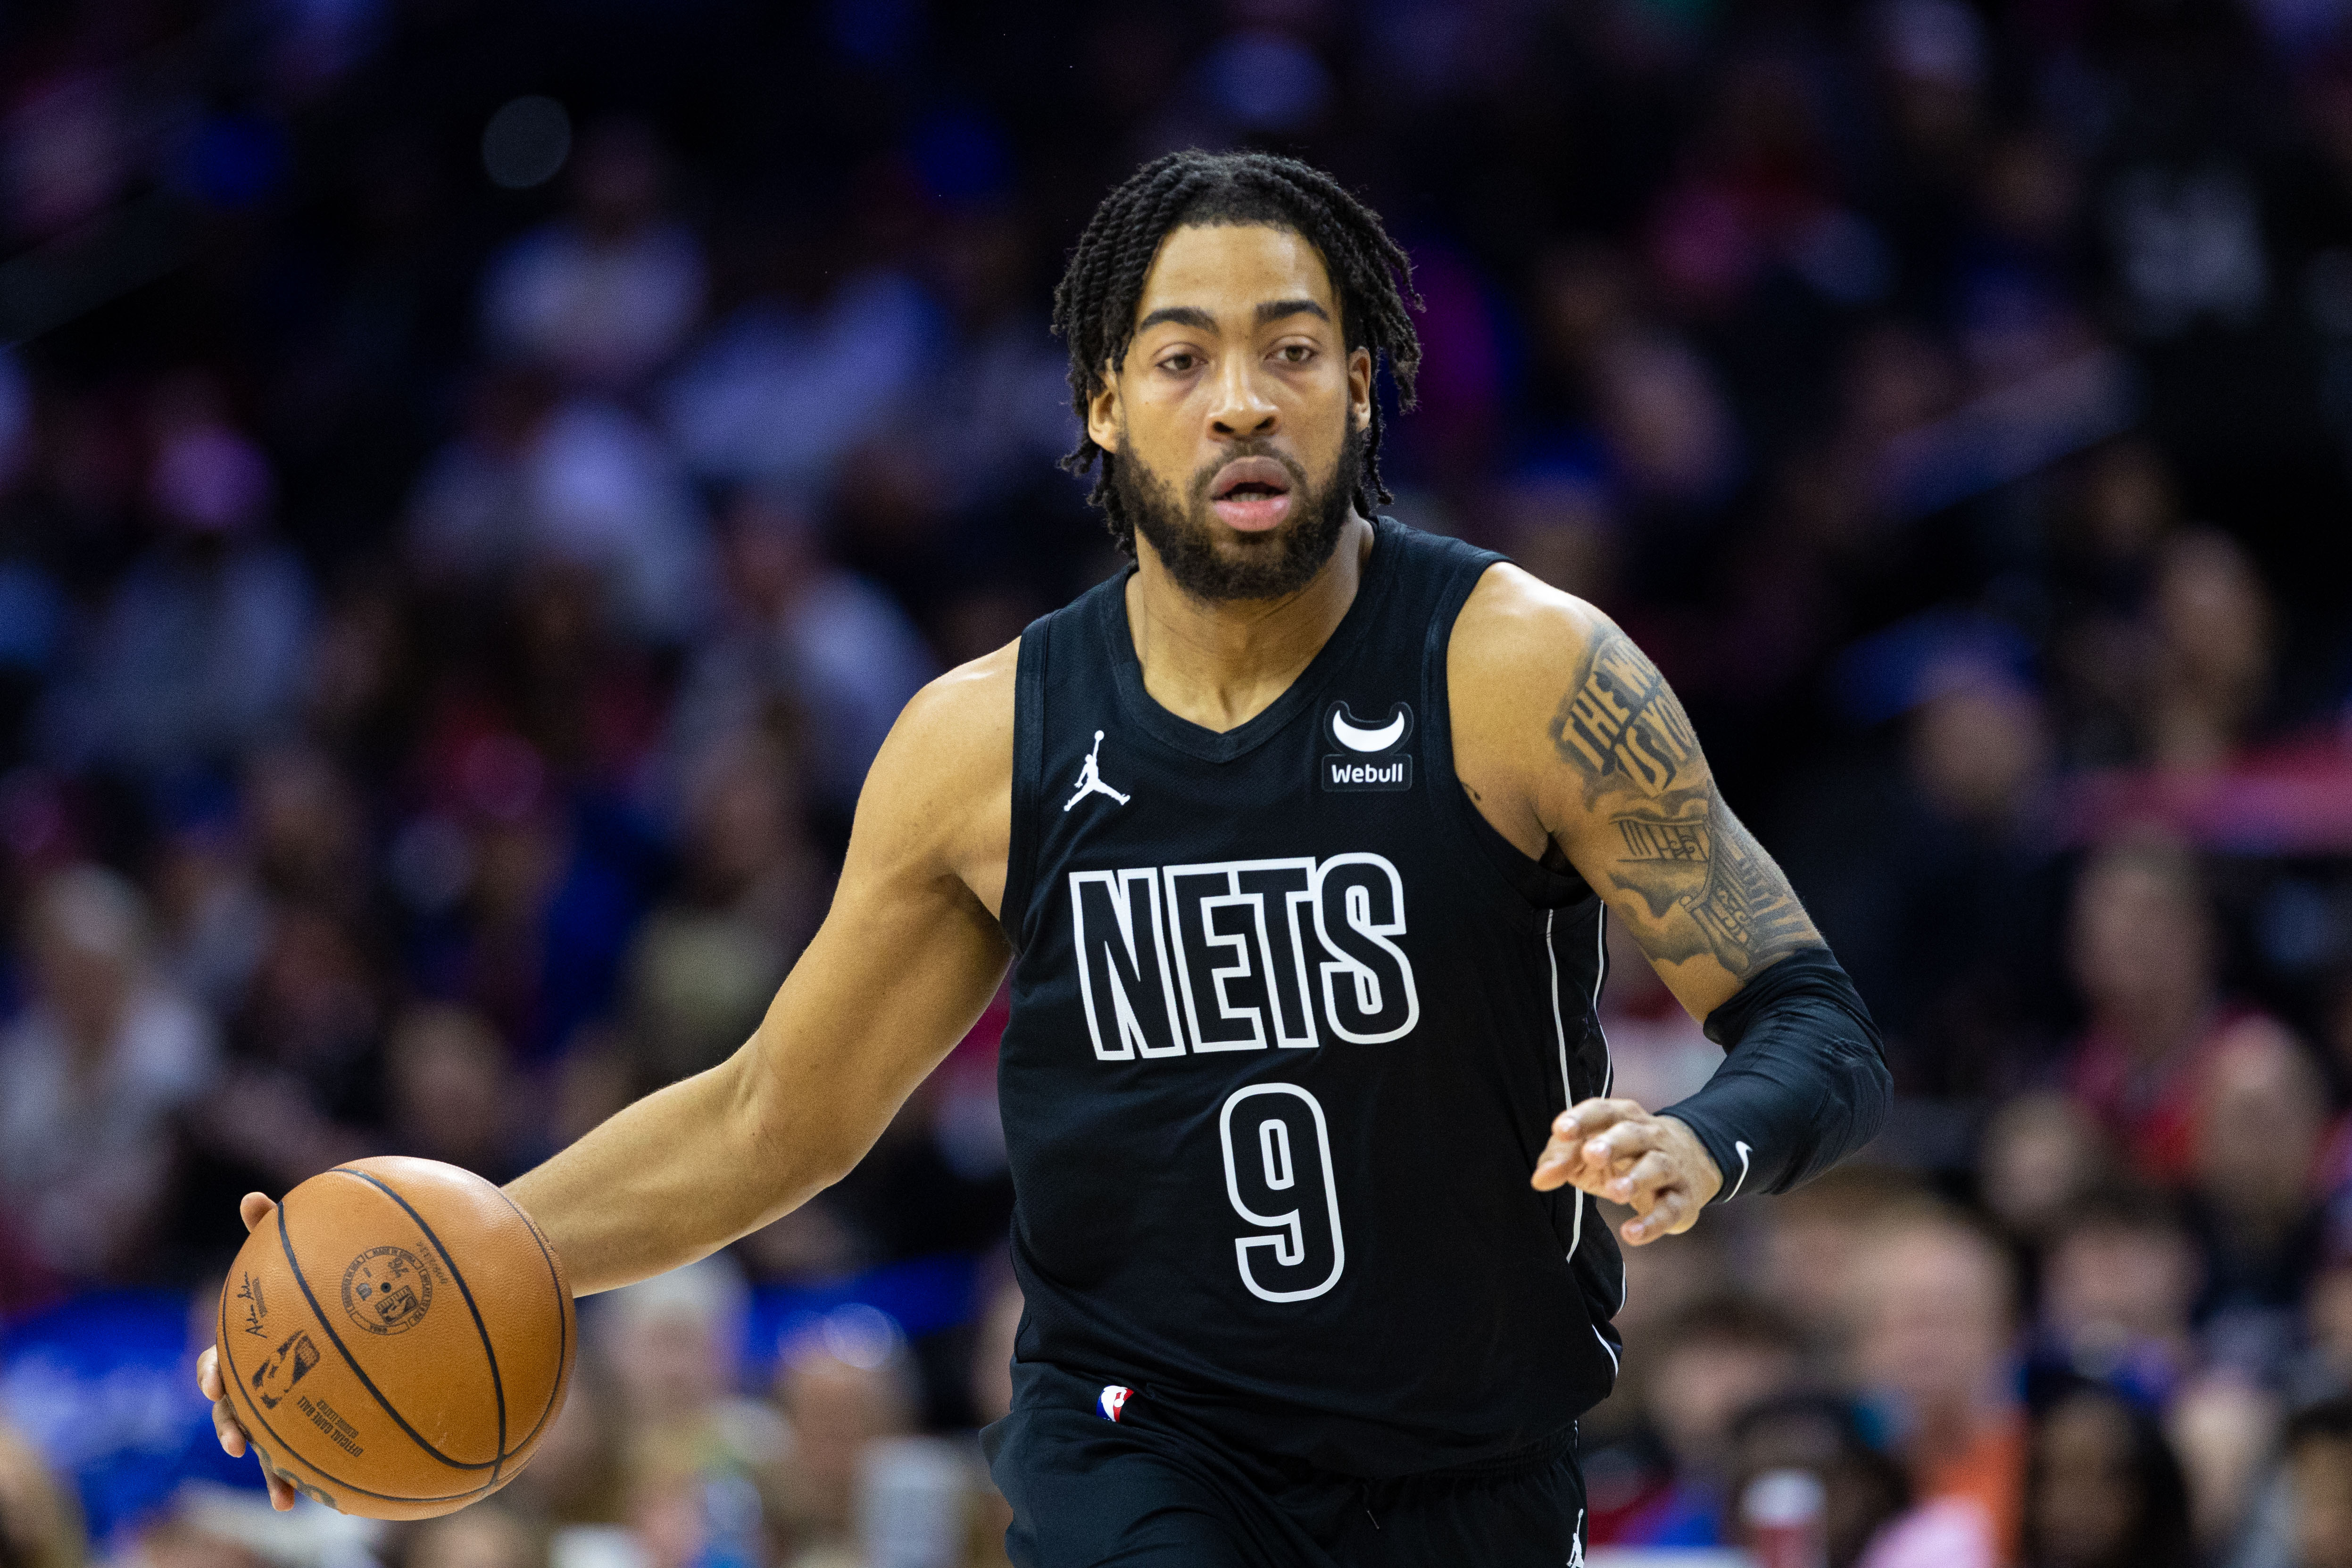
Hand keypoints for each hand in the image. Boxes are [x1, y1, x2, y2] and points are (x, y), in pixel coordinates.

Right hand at [197, 1192, 296, 1511]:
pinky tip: (319, 1502)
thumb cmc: (321, 1281)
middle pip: (234, 1410)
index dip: (212, 1372)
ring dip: (269, 1469)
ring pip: (269, 1443)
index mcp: (252, 1347)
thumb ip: (275, 1232)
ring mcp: (287, 1409)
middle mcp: (262, 1383)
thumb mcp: (301, 1255)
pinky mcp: (315, 1429)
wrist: (368, 1310)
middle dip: (231, 1425)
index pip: (219, 1362)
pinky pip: (308, 1458)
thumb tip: (251, 1197)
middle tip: (236, 1438)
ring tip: (281, 1491)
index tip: (215, 1380)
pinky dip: (306, 1479)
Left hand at [1530, 1098, 1722, 1245]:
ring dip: (1636, 1179)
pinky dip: (1653, 1223)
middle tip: (1591, 1155)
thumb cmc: (1622, 1156)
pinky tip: (1632, 1233)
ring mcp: (1670, 1166)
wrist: (1690, 1164)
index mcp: (1622, 1118)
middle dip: (1612, 1143)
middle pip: (1632, 1135)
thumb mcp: (1588, 1152)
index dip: (1582, 1119)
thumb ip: (1561, 1159)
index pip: (1602, 1112)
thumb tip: (1539, 1180)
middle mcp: (1650, 1136)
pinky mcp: (1681, 1199)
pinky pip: (1670, 1209)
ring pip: (1657, 1167)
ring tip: (1615, 1192)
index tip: (1561, 1130)